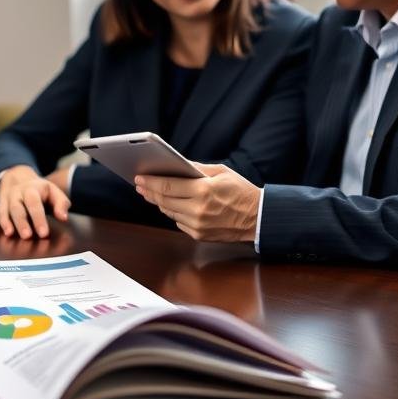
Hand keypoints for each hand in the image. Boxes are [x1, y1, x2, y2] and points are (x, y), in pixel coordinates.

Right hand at [0, 165, 70, 239]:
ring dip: (10, 223)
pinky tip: (8, 233)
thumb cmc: (41, 191)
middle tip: (28, 236)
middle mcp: (19, 192)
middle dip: (23, 222)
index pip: (34, 203)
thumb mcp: (54, 192)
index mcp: (33, 188)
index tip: (44, 233)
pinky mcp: (2, 203)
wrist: (19, 178)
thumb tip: (63, 217)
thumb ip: (61, 204)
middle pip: (18, 206)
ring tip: (14, 235)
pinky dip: (3, 223)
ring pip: (7, 210)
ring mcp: (9, 197)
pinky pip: (0, 212)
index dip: (38, 218)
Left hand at [135, 163, 260, 242]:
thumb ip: (196, 168)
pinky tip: (169, 204)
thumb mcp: (221, 172)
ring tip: (150, 193)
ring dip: (158, 202)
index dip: (151, 181)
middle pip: (163, 200)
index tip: (139, 177)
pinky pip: (178, 222)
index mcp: (204, 190)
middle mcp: (198, 209)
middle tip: (140, 184)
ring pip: (168, 212)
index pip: (168, 185)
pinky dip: (173, 212)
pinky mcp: (198, 235)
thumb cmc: (241, 192)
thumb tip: (176, 164)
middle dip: (149, 191)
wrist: (258, 218)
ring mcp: (197, 225)